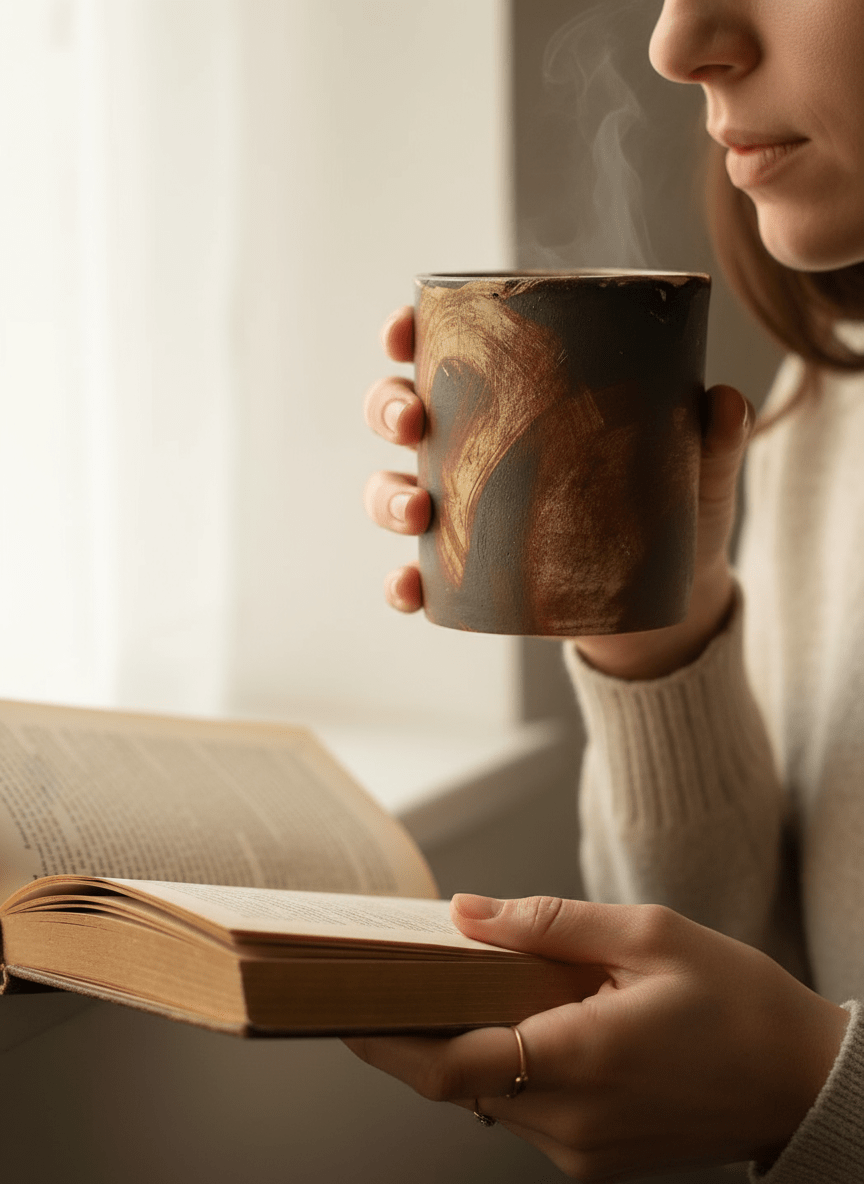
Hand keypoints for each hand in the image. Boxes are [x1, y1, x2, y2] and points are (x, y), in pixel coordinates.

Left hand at [347, 894, 848, 1181]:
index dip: (386, 1041)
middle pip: (458, 1085)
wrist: (803, 1081)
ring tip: (453, 991)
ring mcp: (583, 1152)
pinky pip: (524, 1112)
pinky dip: (504, 1068)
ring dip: (463, 1048)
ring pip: (487, 1100)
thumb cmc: (737, 1001)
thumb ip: (548, 924)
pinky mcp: (595, 1161)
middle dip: (414, 1038)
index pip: (449, 1066)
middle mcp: (573, 1123)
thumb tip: (466, 914)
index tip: (342, 1009)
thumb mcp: (647, 935)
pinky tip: (517, 1023)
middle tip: (384, 985)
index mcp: (583, 1060)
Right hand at [363, 307, 753, 673]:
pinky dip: (402, 584)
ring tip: (419, 509)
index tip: (403, 330)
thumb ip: (712, 437)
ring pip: (390, 493)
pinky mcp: (467, 578)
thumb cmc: (672, 510)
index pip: (444, 354)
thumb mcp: (696, 471)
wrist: (668, 598)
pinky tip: (411, 588)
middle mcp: (472, 450)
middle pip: (400, 415)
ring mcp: (463, 515)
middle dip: (387, 409)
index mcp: (511, 401)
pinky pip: (416, 579)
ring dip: (385, 496)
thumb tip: (723, 399)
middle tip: (414, 420)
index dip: (406, 335)